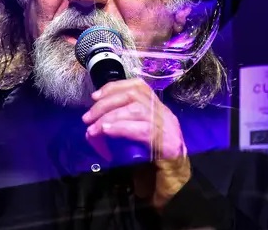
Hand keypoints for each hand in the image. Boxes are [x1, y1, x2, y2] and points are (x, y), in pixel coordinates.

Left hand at [82, 78, 190, 208]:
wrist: (180, 181)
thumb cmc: (157, 161)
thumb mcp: (140, 137)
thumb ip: (125, 126)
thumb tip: (96, 125)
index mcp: (159, 109)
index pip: (138, 86)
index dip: (115, 87)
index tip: (95, 96)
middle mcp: (164, 113)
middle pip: (134, 95)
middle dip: (107, 102)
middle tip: (88, 117)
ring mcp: (167, 127)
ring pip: (136, 109)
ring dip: (110, 116)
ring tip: (94, 127)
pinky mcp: (167, 143)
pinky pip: (142, 129)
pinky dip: (121, 127)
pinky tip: (107, 130)